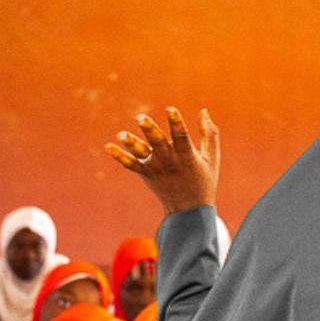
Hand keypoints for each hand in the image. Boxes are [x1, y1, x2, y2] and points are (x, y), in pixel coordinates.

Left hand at [105, 107, 219, 216]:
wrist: (188, 211)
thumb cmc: (203, 181)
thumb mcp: (211, 158)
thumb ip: (209, 134)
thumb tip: (204, 111)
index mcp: (187, 156)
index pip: (181, 136)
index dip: (176, 122)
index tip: (170, 109)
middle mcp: (169, 162)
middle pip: (158, 143)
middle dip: (149, 130)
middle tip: (140, 117)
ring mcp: (156, 169)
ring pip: (142, 154)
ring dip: (131, 143)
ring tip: (120, 135)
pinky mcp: (146, 174)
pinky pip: (130, 165)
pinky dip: (119, 156)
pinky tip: (108, 147)